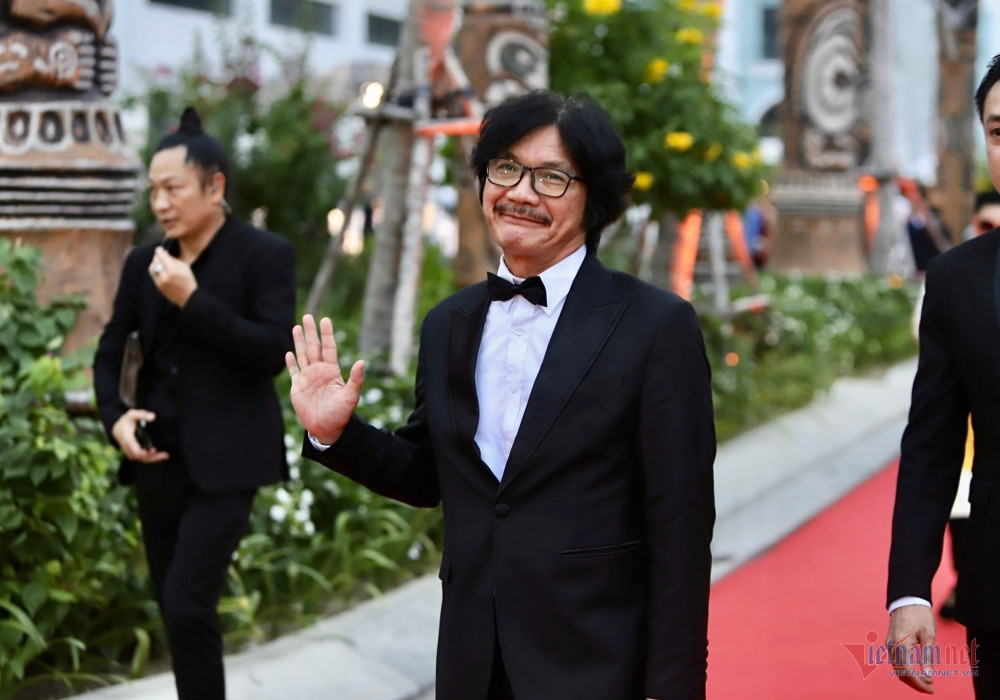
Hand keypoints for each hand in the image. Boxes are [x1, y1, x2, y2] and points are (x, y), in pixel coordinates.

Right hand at [111, 409, 169, 462]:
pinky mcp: (134, 453)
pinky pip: (142, 458)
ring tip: (166, 456)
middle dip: (152, 457)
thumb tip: (153, 417)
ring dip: (153, 459)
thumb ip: (142, 414)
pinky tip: (160, 456)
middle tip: (165, 455)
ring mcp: (130, 451)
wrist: (117, 428)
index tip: (154, 450)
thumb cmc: (126, 420)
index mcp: (127, 439)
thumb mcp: (132, 414)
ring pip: (141, 459)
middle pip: (140, 457)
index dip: (144, 452)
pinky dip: (151, 458)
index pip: (135, 449)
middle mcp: (128, 447)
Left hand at [150, 246, 197, 306]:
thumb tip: (164, 253)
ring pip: (152, 269)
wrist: (188, 297)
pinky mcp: (158, 286)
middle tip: (159, 254)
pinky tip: (160, 269)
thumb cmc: (188, 280)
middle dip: (157, 257)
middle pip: (156, 262)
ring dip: (154, 263)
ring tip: (159, 262)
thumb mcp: (185, 267)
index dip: (159, 251)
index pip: (162, 257)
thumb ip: (173, 260)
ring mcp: (160, 282)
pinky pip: (154, 275)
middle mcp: (165, 276)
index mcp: (173, 270)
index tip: (159, 248)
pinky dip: (155, 270)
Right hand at [286, 314, 364, 444]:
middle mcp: (319, 372)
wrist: (327, 429)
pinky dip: (291, 362)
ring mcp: (308, 379)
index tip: (325, 320)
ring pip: (302, 355)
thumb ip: (356, 379)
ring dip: (299, 342)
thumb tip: (362, 362)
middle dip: (310, 332)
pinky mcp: (298, 388)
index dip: (326, 334)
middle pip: (313, 347)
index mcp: (331, 371)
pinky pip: (293, 371)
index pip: (328, 347)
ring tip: (297, 327)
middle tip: (308, 316)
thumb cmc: (341, 414)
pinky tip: (288, 352)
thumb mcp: (351, 396)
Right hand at [887, 604, 936, 692]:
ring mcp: (889, 644)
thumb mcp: (929, 636)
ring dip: (910, 677)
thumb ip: (927, 657)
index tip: (930, 689)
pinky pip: (896, 661)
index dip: (918, 683)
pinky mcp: (890, 642)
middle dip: (915, 683)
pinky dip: (905, 669)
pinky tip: (917, 671)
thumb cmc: (920, 615)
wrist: (907, 599)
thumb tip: (928, 676)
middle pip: (900, 672)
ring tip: (926, 681)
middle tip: (930, 689)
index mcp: (900, 644)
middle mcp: (891, 646)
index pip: (907, 671)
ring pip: (897, 668)